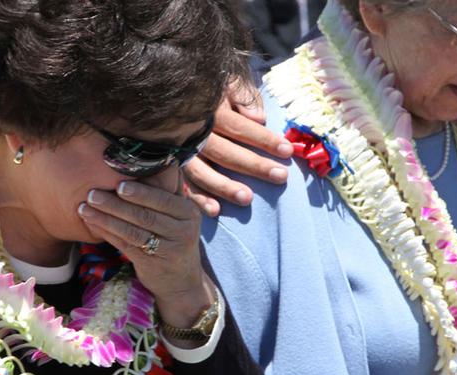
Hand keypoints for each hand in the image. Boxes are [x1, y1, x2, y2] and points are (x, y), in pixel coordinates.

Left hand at [77, 168, 214, 334]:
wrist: (182, 281)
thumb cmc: (175, 239)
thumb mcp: (179, 216)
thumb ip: (166, 193)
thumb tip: (151, 160)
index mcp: (188, 213)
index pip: (163, 200)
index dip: (141, 192)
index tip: (118, 184)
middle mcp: (182, 230)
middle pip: (145, 215)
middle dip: (115, 204)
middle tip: (92, 193)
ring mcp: (168, 249)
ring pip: (132, 231)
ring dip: (105, 218)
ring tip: (84, 207)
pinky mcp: (152, 263)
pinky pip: (125, 245)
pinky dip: (106, 233)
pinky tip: (91, 223)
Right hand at [183, 79, 292, 216]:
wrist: (169, 91)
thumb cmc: (210, 89)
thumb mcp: (227, 81)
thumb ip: (243, 95)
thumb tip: (258, 118)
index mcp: (208, 109)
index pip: (238, 127)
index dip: (263, 139)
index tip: (287, 150)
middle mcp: (191, 132)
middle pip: (224, 152)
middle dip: (253, 165)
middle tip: (280, 177)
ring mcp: (179, 151)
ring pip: (202, 172)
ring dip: (224, 186)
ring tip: (247, 198)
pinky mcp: (172, 167)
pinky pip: (184, 185)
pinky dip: (198, 199)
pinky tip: (215, 211)